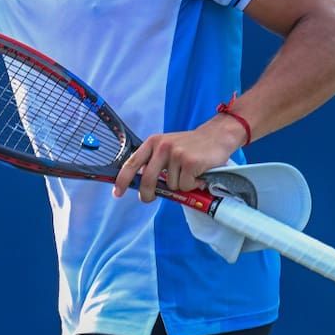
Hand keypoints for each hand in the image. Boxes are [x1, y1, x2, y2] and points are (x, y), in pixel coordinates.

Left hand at [112, 114, 247, 202]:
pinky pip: (185, 186)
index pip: (133, 163)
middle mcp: (162, 147)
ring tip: (189, 174)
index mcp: (153, 142)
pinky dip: (193, 185)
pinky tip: (198, 175)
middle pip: (147, 180)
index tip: (117, 193)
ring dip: (181, 185)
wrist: (217, 136)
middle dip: (147, 193)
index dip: (122, 179)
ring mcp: (176, 154)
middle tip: (148, 198)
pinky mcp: (190, 162)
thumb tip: (143, 185)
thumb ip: (155, 162)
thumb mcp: (168, 147)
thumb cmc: (191, 146)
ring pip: (171, 185)